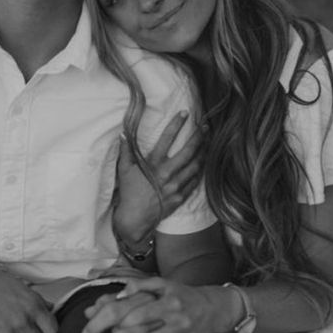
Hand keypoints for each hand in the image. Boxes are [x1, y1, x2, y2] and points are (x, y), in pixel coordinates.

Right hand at [114, 113, 204, 244]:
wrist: (135, 219)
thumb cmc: (129, 192)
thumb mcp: (125, 169)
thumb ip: (126, 150)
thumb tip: (123, 133)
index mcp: (153, 164)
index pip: (167, 138)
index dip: (177, 124)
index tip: (185, 113)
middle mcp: (167, 174)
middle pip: (189, 151)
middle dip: (199, 136)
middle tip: (205, 126)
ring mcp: (176, 186)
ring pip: (196, 165)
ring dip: (203, 152)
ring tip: (208, 142)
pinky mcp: (181, 197)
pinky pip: (195, 181)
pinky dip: (200, 171)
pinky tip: (203, 163)